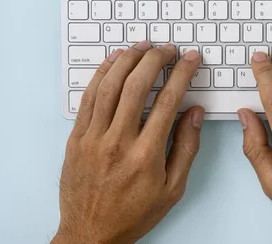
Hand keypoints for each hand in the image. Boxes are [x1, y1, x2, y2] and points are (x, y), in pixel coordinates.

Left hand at [52, 42, 203, 243]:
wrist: (90, 234)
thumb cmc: (134, 213)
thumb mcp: (173, 188)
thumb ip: (186, 147)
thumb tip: (195, 113)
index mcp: (145, 155)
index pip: (168, 102)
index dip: (182, 74)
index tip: (191, 59)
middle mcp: (117, 142)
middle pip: (136, 87)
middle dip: (155, 60)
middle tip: (168, 48)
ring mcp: (93, 138)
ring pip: (109, 87)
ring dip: (127, 60)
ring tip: (142, 46)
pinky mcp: (76, 138)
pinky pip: (88, 98)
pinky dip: (101, 75)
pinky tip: (113, 62)